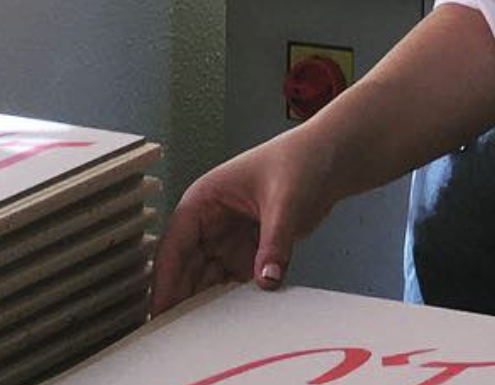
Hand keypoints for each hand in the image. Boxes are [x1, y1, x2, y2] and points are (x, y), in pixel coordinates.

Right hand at [150, 128, 342, 314]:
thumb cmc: (301, 159)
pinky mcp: (246, 253)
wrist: (332, 159)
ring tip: (209, 333)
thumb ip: (275, 241)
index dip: (165, 281)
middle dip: (183, 301)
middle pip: (185, 270)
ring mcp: (227, 239)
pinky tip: (235, 320)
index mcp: (205, 198)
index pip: (174, 245)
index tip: (161, 313)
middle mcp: (210, 221)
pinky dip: (231, 302)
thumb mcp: (286, 199)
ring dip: (206, 305)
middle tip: (182, 336)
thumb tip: (267, 278)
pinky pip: (230, 284)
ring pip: (205, 281)